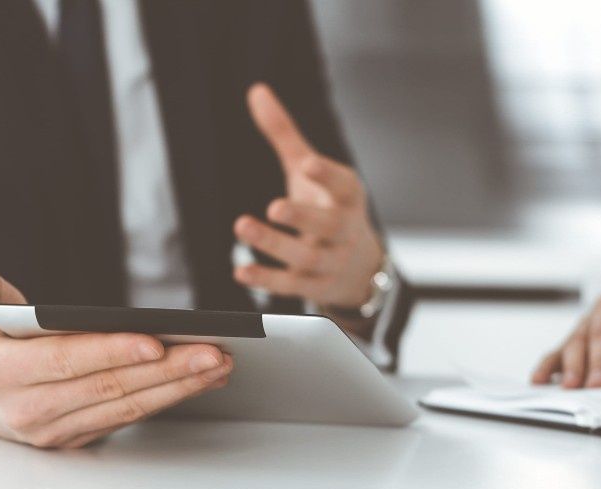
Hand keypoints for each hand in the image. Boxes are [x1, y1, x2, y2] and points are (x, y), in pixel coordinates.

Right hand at [0, 269, 233, 448]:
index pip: (67, 361)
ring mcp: (55, 431)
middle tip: (216, 353)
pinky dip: (166, 398)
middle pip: (110, 388)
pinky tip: (198, 380)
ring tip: (220, 366)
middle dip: (168, 371)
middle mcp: (29, 411)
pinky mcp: (76, 440)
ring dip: (178, 388)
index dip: (112, 351)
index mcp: (0, 374)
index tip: (157, 340)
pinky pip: (128, 418)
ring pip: (126, 408)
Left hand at [233, 83, 383, 310]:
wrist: (359, 267)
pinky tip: (241, 270)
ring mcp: (330, 261)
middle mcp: (343, 229)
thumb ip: (285, 134)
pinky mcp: (313, 286)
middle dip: (302, 216)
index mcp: (347, 196)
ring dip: (274, 244)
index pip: (343, 184)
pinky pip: (290, 286)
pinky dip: (266, 279)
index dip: (327, 174)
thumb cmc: (327, 206)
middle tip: (274, 206)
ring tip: (243, 225)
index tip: (307, 163)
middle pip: (329, 225)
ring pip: (306, 256)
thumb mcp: (309, 171)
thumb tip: (256, 90)